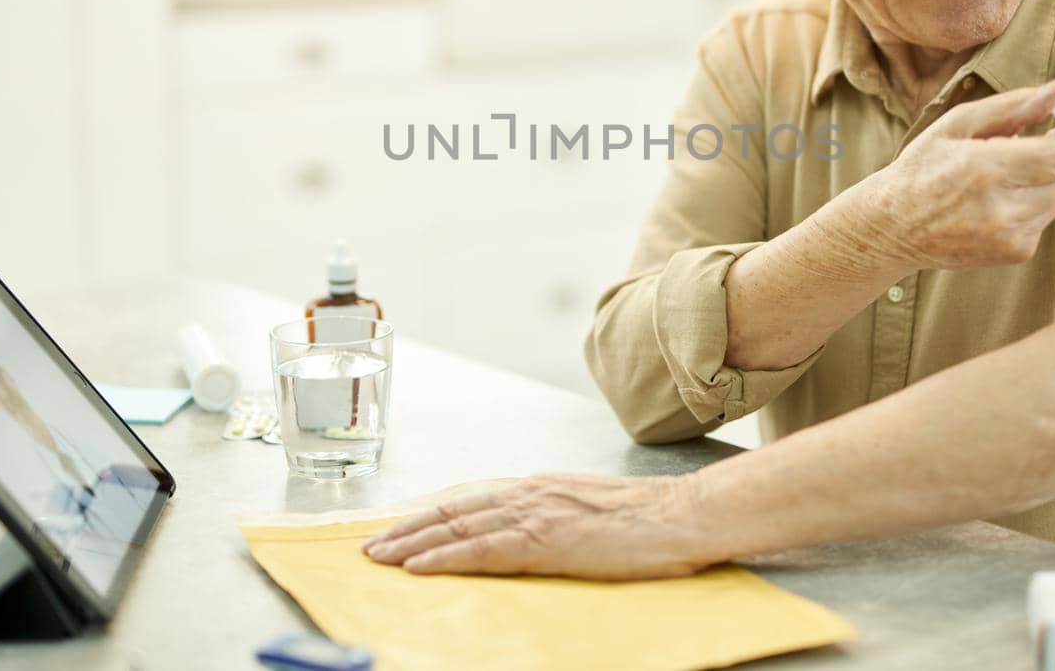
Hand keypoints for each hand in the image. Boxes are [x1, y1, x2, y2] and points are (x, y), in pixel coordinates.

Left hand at [361, 473, 717, 578]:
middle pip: (453, 510)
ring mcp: (537, 513)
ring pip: (458, 527)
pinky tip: (419, 567)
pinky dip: (445, 557)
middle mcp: (530, 493)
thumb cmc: (649, 521)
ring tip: (380, 559)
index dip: (431, 517)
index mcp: (541, 488)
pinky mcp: (546, 539)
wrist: (684, 514)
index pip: (471, 501)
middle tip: (370, 547)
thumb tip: (527, 535)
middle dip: (407, 530)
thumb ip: (554, 518)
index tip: (400, 530)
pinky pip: (483, 549)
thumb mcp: (590, 510)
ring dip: (412, 543)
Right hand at [848, 77, 1054, 269]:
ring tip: (1015, 167)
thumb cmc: (923, 168)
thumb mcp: (957, 124)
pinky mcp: (1015, 252)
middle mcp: (1000, 208)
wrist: (892, 228)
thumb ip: (1013, 105)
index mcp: (983, 168)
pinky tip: (1005, 196)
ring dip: (1053, 176)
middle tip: (1054, 137)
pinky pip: (1047, 218)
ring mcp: (1009, 235)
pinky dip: (1038, 201)